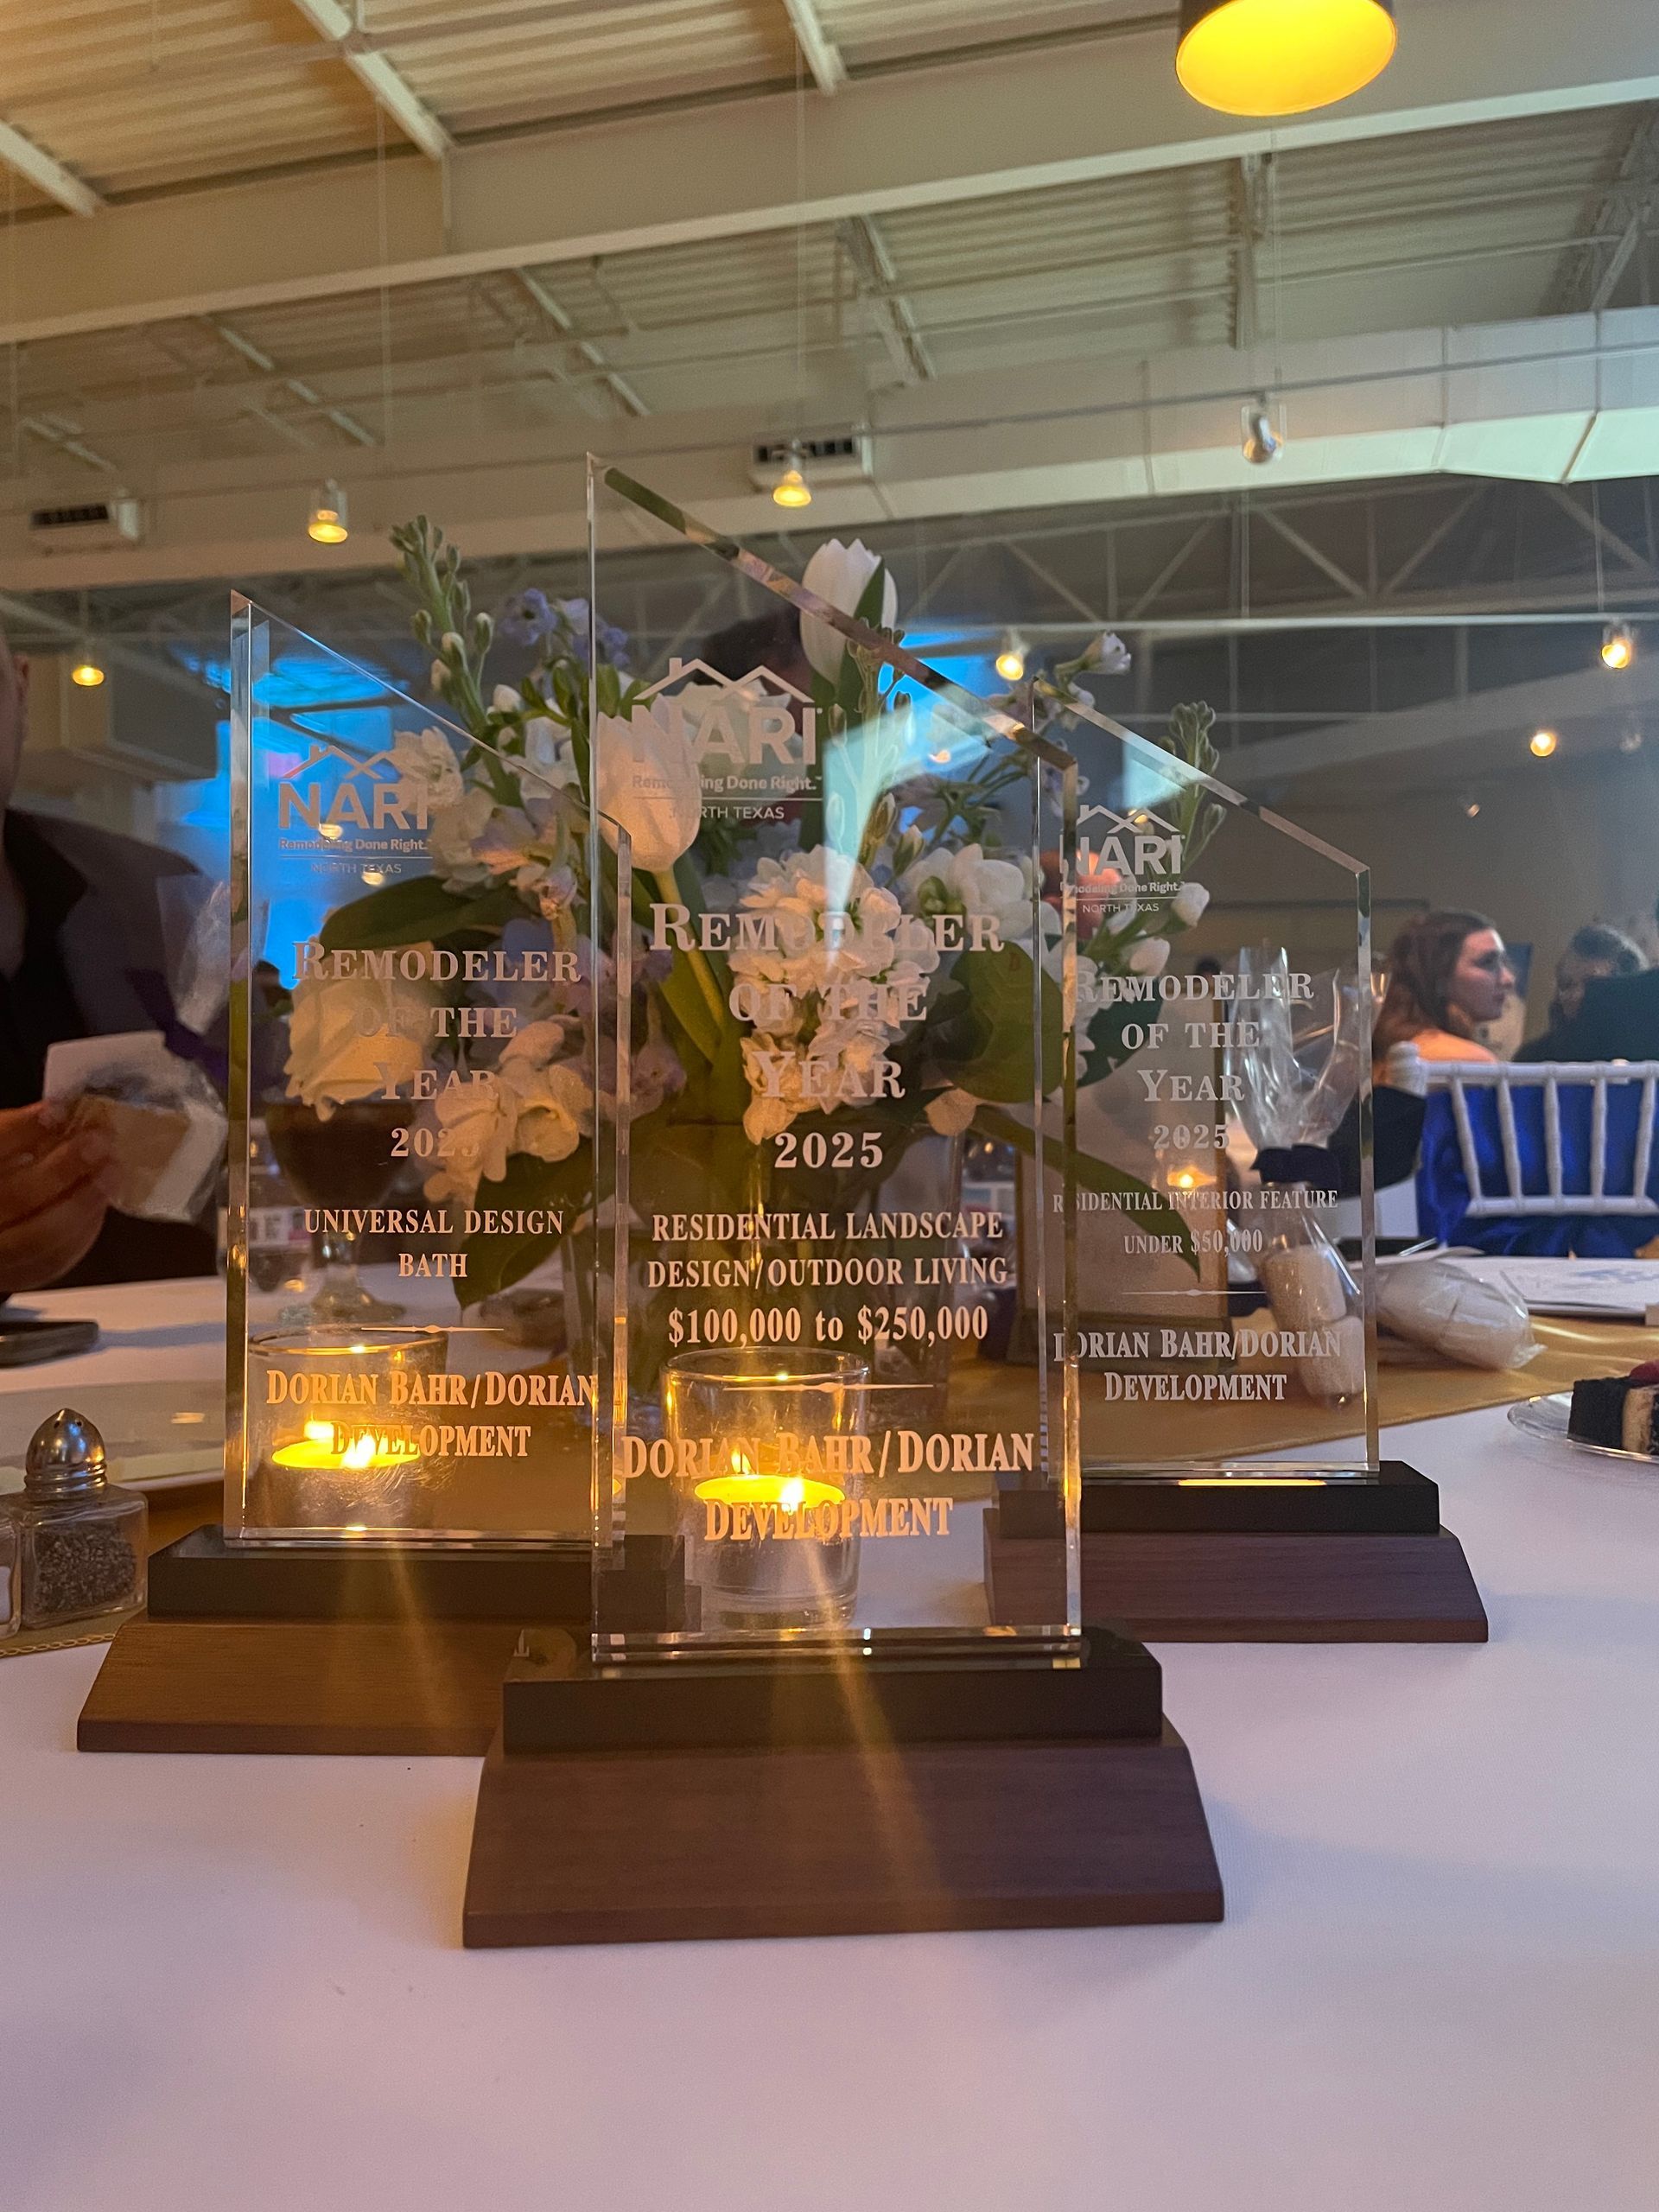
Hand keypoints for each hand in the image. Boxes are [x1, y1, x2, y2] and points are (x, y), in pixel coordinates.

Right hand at [0, 1101, 111, 1293]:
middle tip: (98, 1142)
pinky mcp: (19, 1275)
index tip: (58, 1111)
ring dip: (84, 1201)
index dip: (20, 1130)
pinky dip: (84, 1229)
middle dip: (63, 1167)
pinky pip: (55, 1259)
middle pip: (16, 1197)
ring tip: (110, 1172)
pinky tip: (99, 1201)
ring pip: (40, 1237)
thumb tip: (67, 1113)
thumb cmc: (0, 1176)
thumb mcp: (2, 1150)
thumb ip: (22, 1135)